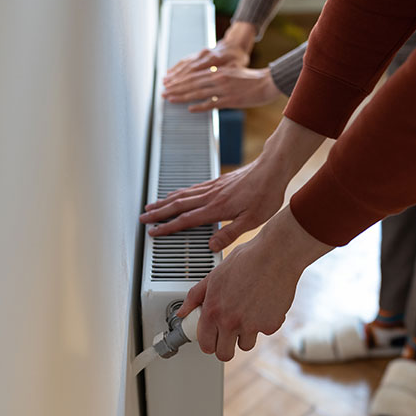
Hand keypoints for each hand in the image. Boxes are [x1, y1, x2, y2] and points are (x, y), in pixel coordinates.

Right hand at [140, 118, 326, 250]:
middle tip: (143, 218)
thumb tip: (212, 246)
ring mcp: (213, 187)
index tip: (154, 232)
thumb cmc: (266, 194)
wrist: (272, 169)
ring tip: (152, 206)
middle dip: (158, 213)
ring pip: (182, 195)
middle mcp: (211, 196)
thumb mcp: (252, 220)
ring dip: (165, 201)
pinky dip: (179, 192)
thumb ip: (230, 233)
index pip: (186, 220)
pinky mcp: (218, 181)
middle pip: (178, 205)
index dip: (168, 227)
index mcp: (217, 208)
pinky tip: (176, 194)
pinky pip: (192, 188)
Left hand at [163, 66, 281, 111]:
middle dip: (176, 88)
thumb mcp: (231, 73)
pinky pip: (212, 104)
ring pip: (198, 92)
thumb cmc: (250, 80)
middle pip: (192, 83)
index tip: (168, 84)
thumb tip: (205, 83)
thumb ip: (217, 77)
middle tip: (163, 92)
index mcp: (218, 70)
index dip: (179, 80)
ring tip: (170, 99)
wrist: (267, 83)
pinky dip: (200, 106)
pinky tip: (190, 108)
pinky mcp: (231, 100)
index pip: (193, 75)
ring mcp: (224, 90)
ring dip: (182, 96)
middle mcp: (218, 78)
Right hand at [164, 22, 254, 83]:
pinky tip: (169, 73)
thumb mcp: (237, 68)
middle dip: (174, 82)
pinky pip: (185, 60)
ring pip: (184, 65)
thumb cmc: (238, 59)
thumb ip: (227, 74)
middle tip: (165, 91)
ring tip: (164, 83)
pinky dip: (176, 67)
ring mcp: (200, 54)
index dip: (183, 84)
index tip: (175, 91)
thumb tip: (221, 82)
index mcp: (214, 60)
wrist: (236, 44)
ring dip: (173, 75)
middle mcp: (205, 55)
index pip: (195, 74)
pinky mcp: (198, 53)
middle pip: (186, 71)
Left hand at [176, 207, 332, 360]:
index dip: (208, 343)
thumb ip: (195, 296)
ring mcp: (251, 326)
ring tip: (248, 314)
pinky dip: (265, 322)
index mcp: (213, 311)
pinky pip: (265, 331)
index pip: (205, 344)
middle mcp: (230, 321)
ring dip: (246, 334)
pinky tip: (264, 305)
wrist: (276, 255)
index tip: (212, 339)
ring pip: (246, 345)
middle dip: (226, 347)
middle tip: (229, 336)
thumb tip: (182, 311)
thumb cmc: (246, 260)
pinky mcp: (270, 325)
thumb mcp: (214, 275)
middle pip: (224, 354)